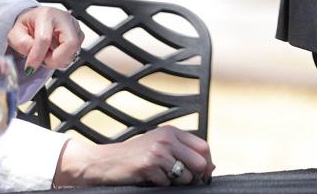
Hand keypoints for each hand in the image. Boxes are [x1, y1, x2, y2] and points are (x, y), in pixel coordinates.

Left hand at [9, 4, 83, 71]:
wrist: (35, 18)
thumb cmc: (26, 25)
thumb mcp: (15, 34)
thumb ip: (22, 45)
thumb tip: (34, 59)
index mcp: (46, 15)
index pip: (45, 39)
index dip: (37, 57)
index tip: (29, 68)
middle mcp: (64, 18)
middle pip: (70, 44)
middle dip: (55, 60)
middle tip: (42, 62)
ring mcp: (74, 25)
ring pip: (74, 50)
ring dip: (59, 60)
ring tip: (46, 57)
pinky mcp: (79, 33)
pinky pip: (75, 52)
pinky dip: (63, 58)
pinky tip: (54, 54)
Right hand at [53, 129, 212, 186]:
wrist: (105, 161)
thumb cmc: (135, 156)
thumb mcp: (160, 146)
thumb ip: (184, 152)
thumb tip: (212, 165)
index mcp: (172, 132)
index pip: (203, 146)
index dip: (207, 163)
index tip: (205, 175)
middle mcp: (167, 139)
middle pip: (199, 162)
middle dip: (197, 177)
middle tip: (187, 182)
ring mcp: (158, 151)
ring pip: (185, 176)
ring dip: (177, 183)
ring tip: (163, 178)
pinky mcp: (148, 165)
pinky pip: (167, 183)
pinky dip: (161, 185)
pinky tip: (150, 179)